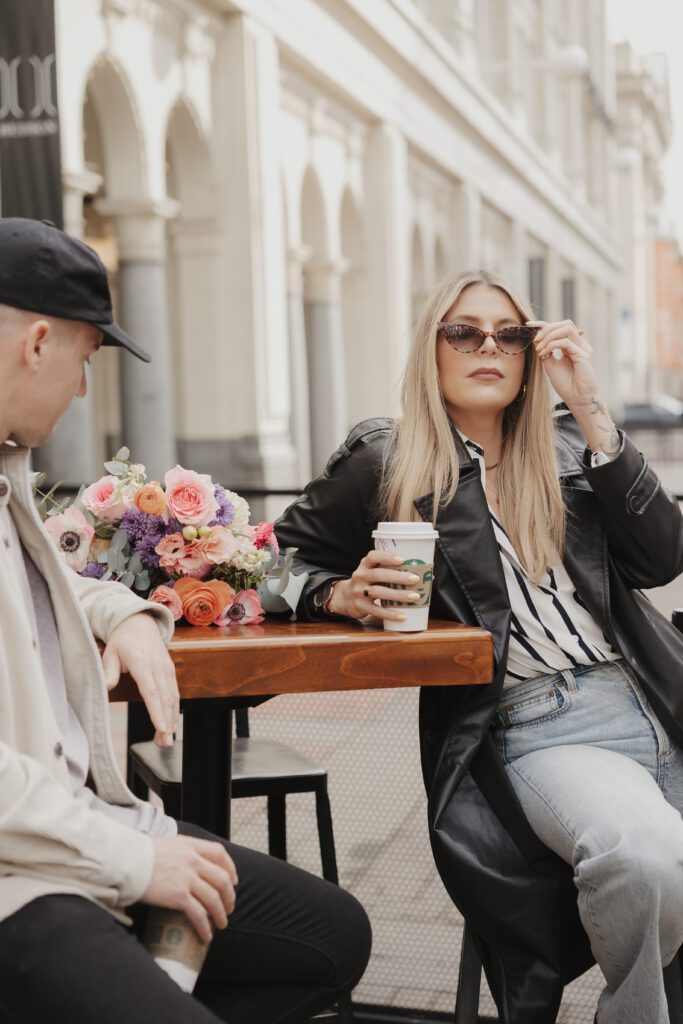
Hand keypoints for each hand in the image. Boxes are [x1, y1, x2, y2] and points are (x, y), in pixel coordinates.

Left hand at [102, 613, 178, 747]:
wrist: (140, 622)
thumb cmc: (122, 640)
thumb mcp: (109, 653)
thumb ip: (107, 673)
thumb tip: (106, 689)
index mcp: (142, 662)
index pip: (151, 690)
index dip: (156, 710)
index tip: (161, 727)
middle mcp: (158, 666)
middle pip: (165, 698)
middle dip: (166, 722)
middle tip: (164, 743)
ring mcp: (166, 668)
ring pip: (172, 697)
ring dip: (171, 719)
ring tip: (166, 740)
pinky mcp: (170, 671)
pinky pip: (175, 693)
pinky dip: (174, 710)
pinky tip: (171, 725)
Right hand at [142, 835, 237, 942]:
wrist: (124, 862)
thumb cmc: (140, 855)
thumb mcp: (167, 845)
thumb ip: (182, 852)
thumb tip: (189, 864)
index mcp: (190, 845)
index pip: (219, 853)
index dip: (230, 868)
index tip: (233, 881)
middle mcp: (192, 860)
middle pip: (222, 879)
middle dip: (229, 896)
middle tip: (229, 908)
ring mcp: (186, 878)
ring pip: (214, 899)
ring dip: (221, 914)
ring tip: (221, 924)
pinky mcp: (178, 896)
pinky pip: (199, 914)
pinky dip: (205, 927)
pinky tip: (206, 936)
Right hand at [327, 550, 422, 622]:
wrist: (345, 598)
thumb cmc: (369, 582)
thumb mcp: (374, 572)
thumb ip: (394, 571)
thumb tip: (429, 575)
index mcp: (365, 565)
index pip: (373, 556)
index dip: (387, 557)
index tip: (402, 559)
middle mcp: (360, 576)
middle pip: (378, 575)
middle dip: (398, 577)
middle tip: (415, 578)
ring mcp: (358, 592)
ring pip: (379, 592)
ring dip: (398, 595)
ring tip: (414, 596)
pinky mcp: (361, 606)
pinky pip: (376, 610)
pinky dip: (390, 614)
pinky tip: (403, 616)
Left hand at [528, 319, 598, 411]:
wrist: (577, 399)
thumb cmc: (565, 384)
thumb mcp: (550, 364)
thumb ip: (545, 350)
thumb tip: (536, 338)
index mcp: (573, 346)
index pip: (559, 327)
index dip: (543, 324)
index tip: (528, 324)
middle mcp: (579, 344)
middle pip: (564, 324)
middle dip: (546, 328)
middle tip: (535, 340)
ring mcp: (583, 348)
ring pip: (566, 328)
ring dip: (549, 335)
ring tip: (540, 348)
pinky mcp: (583, 355)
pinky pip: (566, 342)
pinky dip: (552, 345)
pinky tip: (544, 354)